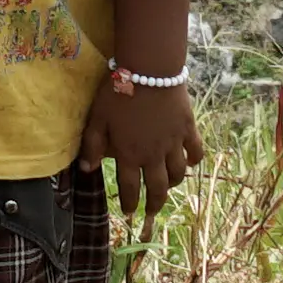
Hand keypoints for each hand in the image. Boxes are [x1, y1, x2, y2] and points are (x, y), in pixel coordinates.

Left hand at [81, 66, 199, 208]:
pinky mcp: (188, 129)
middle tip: (152, 212)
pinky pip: (195, 152)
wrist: (149, 69)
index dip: (130, 203)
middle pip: (157, 188)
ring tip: (169, 187)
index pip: (130, 188)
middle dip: (155, 203)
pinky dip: (194, 160)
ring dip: (173, 184)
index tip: (129, 213)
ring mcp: (173, 143)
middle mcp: (153, 154)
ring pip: (178, 174)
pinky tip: (190, 163)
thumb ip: (92, 145)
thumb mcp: (97, 118)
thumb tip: (87, 169)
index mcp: (129, 154)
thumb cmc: (118, 92)